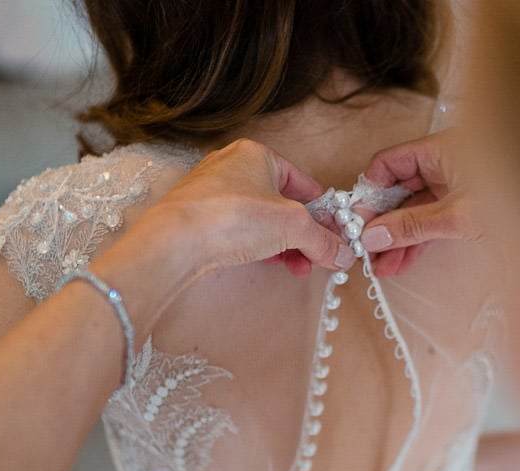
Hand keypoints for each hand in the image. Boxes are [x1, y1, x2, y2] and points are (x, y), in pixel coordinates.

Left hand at [117, 138, 356, 284]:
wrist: (176, 242)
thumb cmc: (231, 217)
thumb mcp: (293, 226)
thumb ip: (323, 239)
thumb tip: (343, 253)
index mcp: (257, 154)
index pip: (304, 183)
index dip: (324, 213)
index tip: (336, 237)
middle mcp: (234, 167)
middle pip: (284, 204)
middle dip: (305, 235)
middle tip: (318, 258)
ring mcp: (215, 193)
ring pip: (263, 219)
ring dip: (285, 245)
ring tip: (296, 267)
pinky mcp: (201, 218)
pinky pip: (241, 230)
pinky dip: (260, 246)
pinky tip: (269, 263)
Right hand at [360, 131, 483, 276]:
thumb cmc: (519, 201)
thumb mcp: (458, 216)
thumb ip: (414, 225)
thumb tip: (375, 234)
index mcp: (442, 148)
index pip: (390, 163)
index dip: (370, 191)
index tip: (357, 221)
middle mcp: (446, 162)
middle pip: (399, 188)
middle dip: (382, 220)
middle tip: (365, 249)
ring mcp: (455, 184)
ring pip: (415, 208)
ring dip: (398, 236)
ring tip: (381, 267)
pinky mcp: (465, 205)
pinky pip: (431, 220)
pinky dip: (417, 239)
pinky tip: (401, 262)